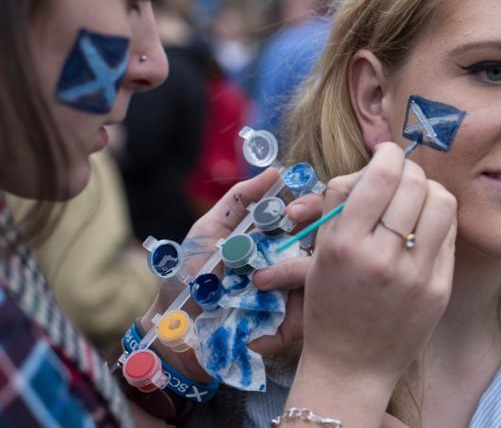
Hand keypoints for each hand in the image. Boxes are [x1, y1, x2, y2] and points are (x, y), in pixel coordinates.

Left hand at [139, 167, 323, 380]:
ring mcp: (293, 294)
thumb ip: (239, 200)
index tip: (291, 211)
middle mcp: (289, 262)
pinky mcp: (291, 325)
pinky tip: (268, 303)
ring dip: (299, 270)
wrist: (175, 329)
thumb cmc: (189, 277)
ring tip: (263, 279)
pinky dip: (292, 307)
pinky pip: (308, 313)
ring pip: (320, 275)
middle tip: (295, 227)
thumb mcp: (209, 231)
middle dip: (317, 228)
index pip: (308, 216)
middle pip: (325, 239)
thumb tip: (276, 171)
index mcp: (274, 239)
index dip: (308, 207)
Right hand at [287, 142, 457, 418]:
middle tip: (403, 174)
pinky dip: (438, 222)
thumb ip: (341, 204)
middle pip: (413, 184)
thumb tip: (373, 164)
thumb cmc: (331, 302)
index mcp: (344, 245)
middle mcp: (381, 258)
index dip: (388, 155)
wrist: (351, 365)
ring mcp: (415, 276)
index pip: (379, 177)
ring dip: (430, 191)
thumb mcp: (320, 253)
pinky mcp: (439, 290)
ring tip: (418, 198)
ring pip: (441, 203)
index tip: (387, 153)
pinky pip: (450, 235)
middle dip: (409, 169)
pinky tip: (426, 228)